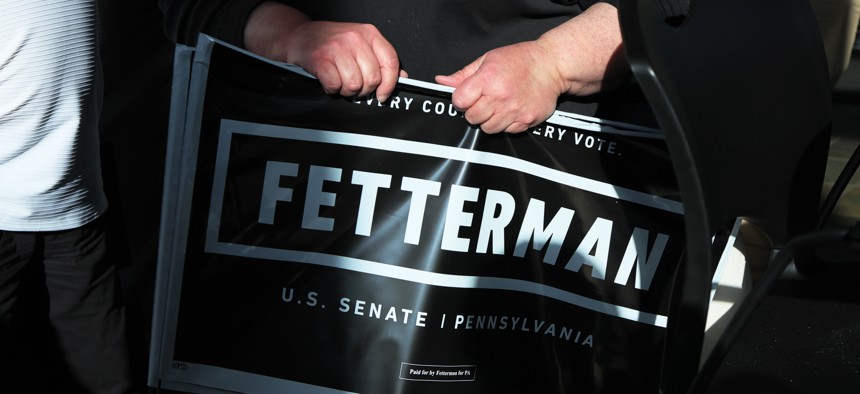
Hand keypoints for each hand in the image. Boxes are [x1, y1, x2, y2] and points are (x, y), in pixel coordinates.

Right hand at [244, 2, 402, 101]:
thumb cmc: (330, 41)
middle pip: (372, 79)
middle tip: (354, 85)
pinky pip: (335, 85)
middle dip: (364, 90)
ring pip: (354, 85)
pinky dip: (332, 88)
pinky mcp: (320, 59)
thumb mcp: (360, 44)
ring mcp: (337, 47)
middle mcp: (354, 38)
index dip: (390, 84)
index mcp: (369, 33)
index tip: (383, 95)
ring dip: (346, 90)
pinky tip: (329, 80)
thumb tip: (401, 77)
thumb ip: (381, 59)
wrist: (298, 36)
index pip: (390, 62)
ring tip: (340, 81)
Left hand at [435, 41, 564, 133]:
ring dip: (489, 120)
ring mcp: (514, 110)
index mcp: (487, 78)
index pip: (459, 101)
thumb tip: (441, 81)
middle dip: (474, 111)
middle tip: (484, 101)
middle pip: (472, 118)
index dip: (460, 100)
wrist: (551, 65)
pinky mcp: (526, 120)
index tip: (467, 96)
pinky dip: (506, 124)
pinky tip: (511, 110)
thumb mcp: (487, 59)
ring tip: (497, 106)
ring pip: (488, 129)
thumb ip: (463, 74)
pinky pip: (506, 131)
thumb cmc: (520, 60)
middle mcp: (500, 96)